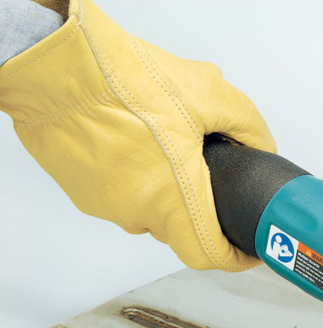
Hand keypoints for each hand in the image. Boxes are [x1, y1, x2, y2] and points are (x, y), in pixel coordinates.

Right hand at [0, 0, 274, 269]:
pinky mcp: (86, 194)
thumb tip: (261, 145)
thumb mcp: (208, 93)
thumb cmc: (123, 81)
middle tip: (209, 172)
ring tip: (169, 145)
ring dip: (169, 190)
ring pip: (153, 212)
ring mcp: (110, 207)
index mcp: (175, 198)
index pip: (210, 253)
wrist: (55, 71)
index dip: (234, 256)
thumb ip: (248, 125)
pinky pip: (124, 197)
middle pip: (184, 229)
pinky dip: (139, 179)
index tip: (245, 249)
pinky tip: (137, 141)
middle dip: (203, 207)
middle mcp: (141, 212)